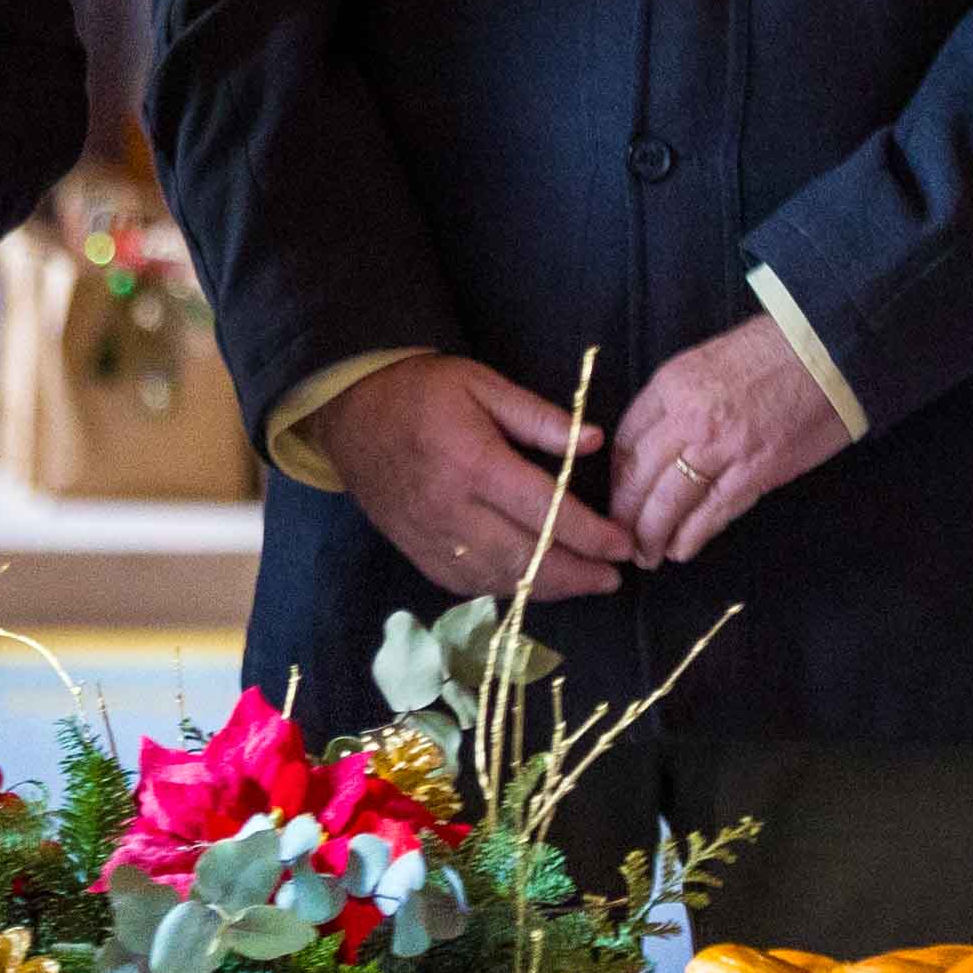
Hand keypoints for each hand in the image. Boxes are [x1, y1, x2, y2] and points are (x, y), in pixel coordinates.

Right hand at [306, 353, 642, 602]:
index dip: (591, 535)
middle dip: (579, 574)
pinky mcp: (415, 550)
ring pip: (499, 579)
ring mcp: (430, 536)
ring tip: (583, 583)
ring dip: (547, 588)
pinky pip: (467, 584)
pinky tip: (531, 584)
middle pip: (527, 558)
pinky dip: (505, 589)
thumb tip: (594, 441)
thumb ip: (539, 416)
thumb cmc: (422, 390)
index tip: (624, 545)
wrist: (349, 409)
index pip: (545, 511)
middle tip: (614, 578)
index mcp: (474, 462)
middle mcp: (452, 508)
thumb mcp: (482, 384)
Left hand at [602, 316, 857, 566]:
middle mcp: (688, 416)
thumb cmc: (774, 349)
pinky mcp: (757, 470)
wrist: (830, 351)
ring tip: (647, 555)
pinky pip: (713, 511)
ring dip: (652, 534)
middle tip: (620, 538)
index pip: (626, 439)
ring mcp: (722, 446)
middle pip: (640, 475)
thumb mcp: (708, 360)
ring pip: (670, 500)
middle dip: (625, 513)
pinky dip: (693, 535)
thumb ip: (679, 397)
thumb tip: (660, 436)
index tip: (618, 495)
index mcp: (671, 384)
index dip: (617, 476)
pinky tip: (680, 550)